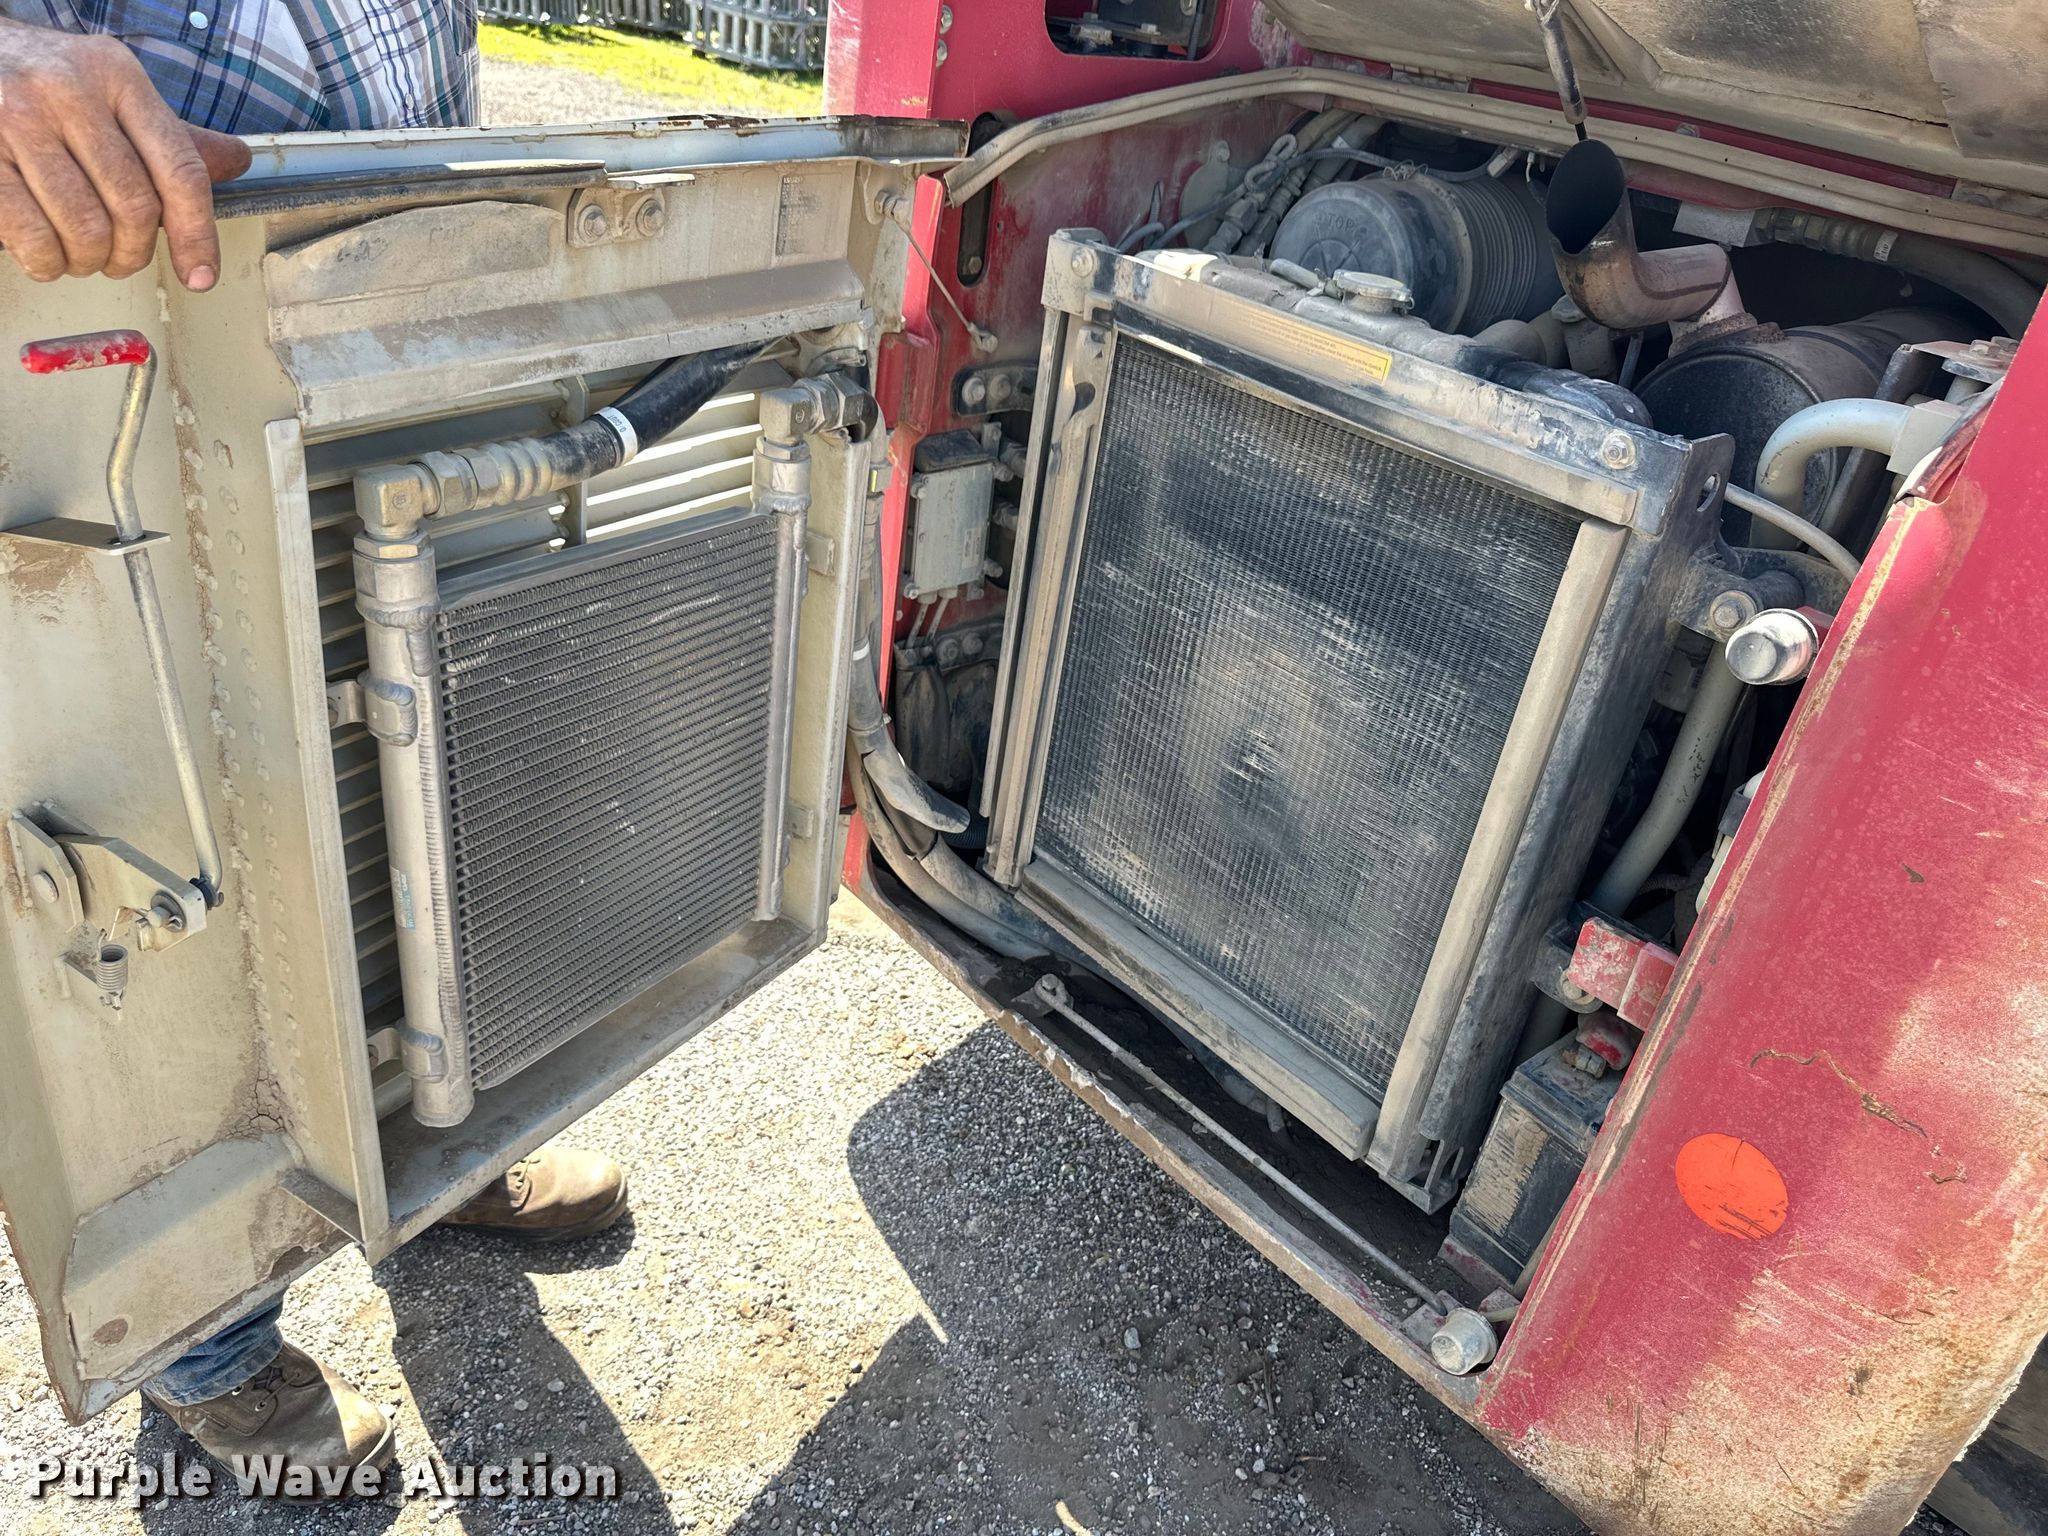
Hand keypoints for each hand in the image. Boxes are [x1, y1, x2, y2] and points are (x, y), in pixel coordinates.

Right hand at [0, 18, 251, 287]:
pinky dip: (47, 262)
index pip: (180, 170)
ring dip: (90, 261)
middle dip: (134, 254)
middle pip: (135, 208)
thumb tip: (234, 162)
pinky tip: (47, 255)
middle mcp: (69, 92)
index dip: (198, 235)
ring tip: (83, 255)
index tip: (200, 276)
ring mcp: (18, 119)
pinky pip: (30, 234)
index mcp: (118, 77)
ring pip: (84, 227)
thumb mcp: (112, 93)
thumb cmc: (47, 84)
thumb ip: (169, 136)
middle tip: (121, 259)